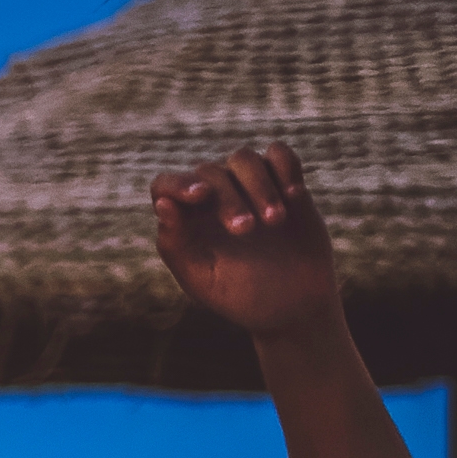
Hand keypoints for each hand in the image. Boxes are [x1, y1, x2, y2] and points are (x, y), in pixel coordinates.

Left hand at [153, 142, 342, 342]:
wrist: (292, 303)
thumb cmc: (240, 296)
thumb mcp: (203, 279)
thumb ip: (176, 244)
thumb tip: (163, 204)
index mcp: (184, 219)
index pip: (165, 185)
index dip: (177, 184)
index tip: (199, 196)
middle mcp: (212, 196)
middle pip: (209, 172)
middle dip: (228, 198)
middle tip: (245, 231)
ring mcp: (248, 186)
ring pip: (243, 158)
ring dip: (258, 185)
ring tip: (274, 220)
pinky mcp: (284, 183)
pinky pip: (279, 154)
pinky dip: (285, 166)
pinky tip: (293, 196)